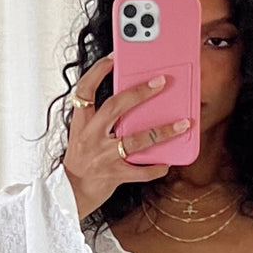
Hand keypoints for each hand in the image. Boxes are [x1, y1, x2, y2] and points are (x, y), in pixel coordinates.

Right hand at [63, 55, 191, 217]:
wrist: (68, 195)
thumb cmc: (80, 163)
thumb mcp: (83, 137)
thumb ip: (101, 121)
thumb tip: (132, 106)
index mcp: (81, 124)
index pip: (84, 90)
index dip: (98, 72)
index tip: (114, 58)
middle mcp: (91, 136)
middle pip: (115, 107)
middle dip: (139, 93)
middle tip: (161, 82)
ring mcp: (103, 156)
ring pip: (137, 139)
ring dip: (163, 131)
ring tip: (183, 124)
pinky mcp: (114, 176)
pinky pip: (141, 171)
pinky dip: (156, 167)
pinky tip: (166, 163)